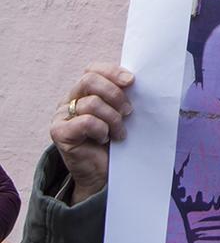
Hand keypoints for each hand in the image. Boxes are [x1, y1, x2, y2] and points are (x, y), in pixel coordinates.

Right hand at [52, 64, 132, 203]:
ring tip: (118, 132)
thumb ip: (123, 95)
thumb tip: (136, 80)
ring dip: (113, 118)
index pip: (93, 69)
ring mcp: (61, 116)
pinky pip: (86, 121)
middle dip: (115, 94)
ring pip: (92, 103)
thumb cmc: (114, 139)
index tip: (132, 81)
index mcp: (83, 91)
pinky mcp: (59, 132)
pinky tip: (104, 139)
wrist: (102, 173)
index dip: (112, 72)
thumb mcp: (121, 112)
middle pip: (90, 80)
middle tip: (129, 112)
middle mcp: (68, 100)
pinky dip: (101, 129)